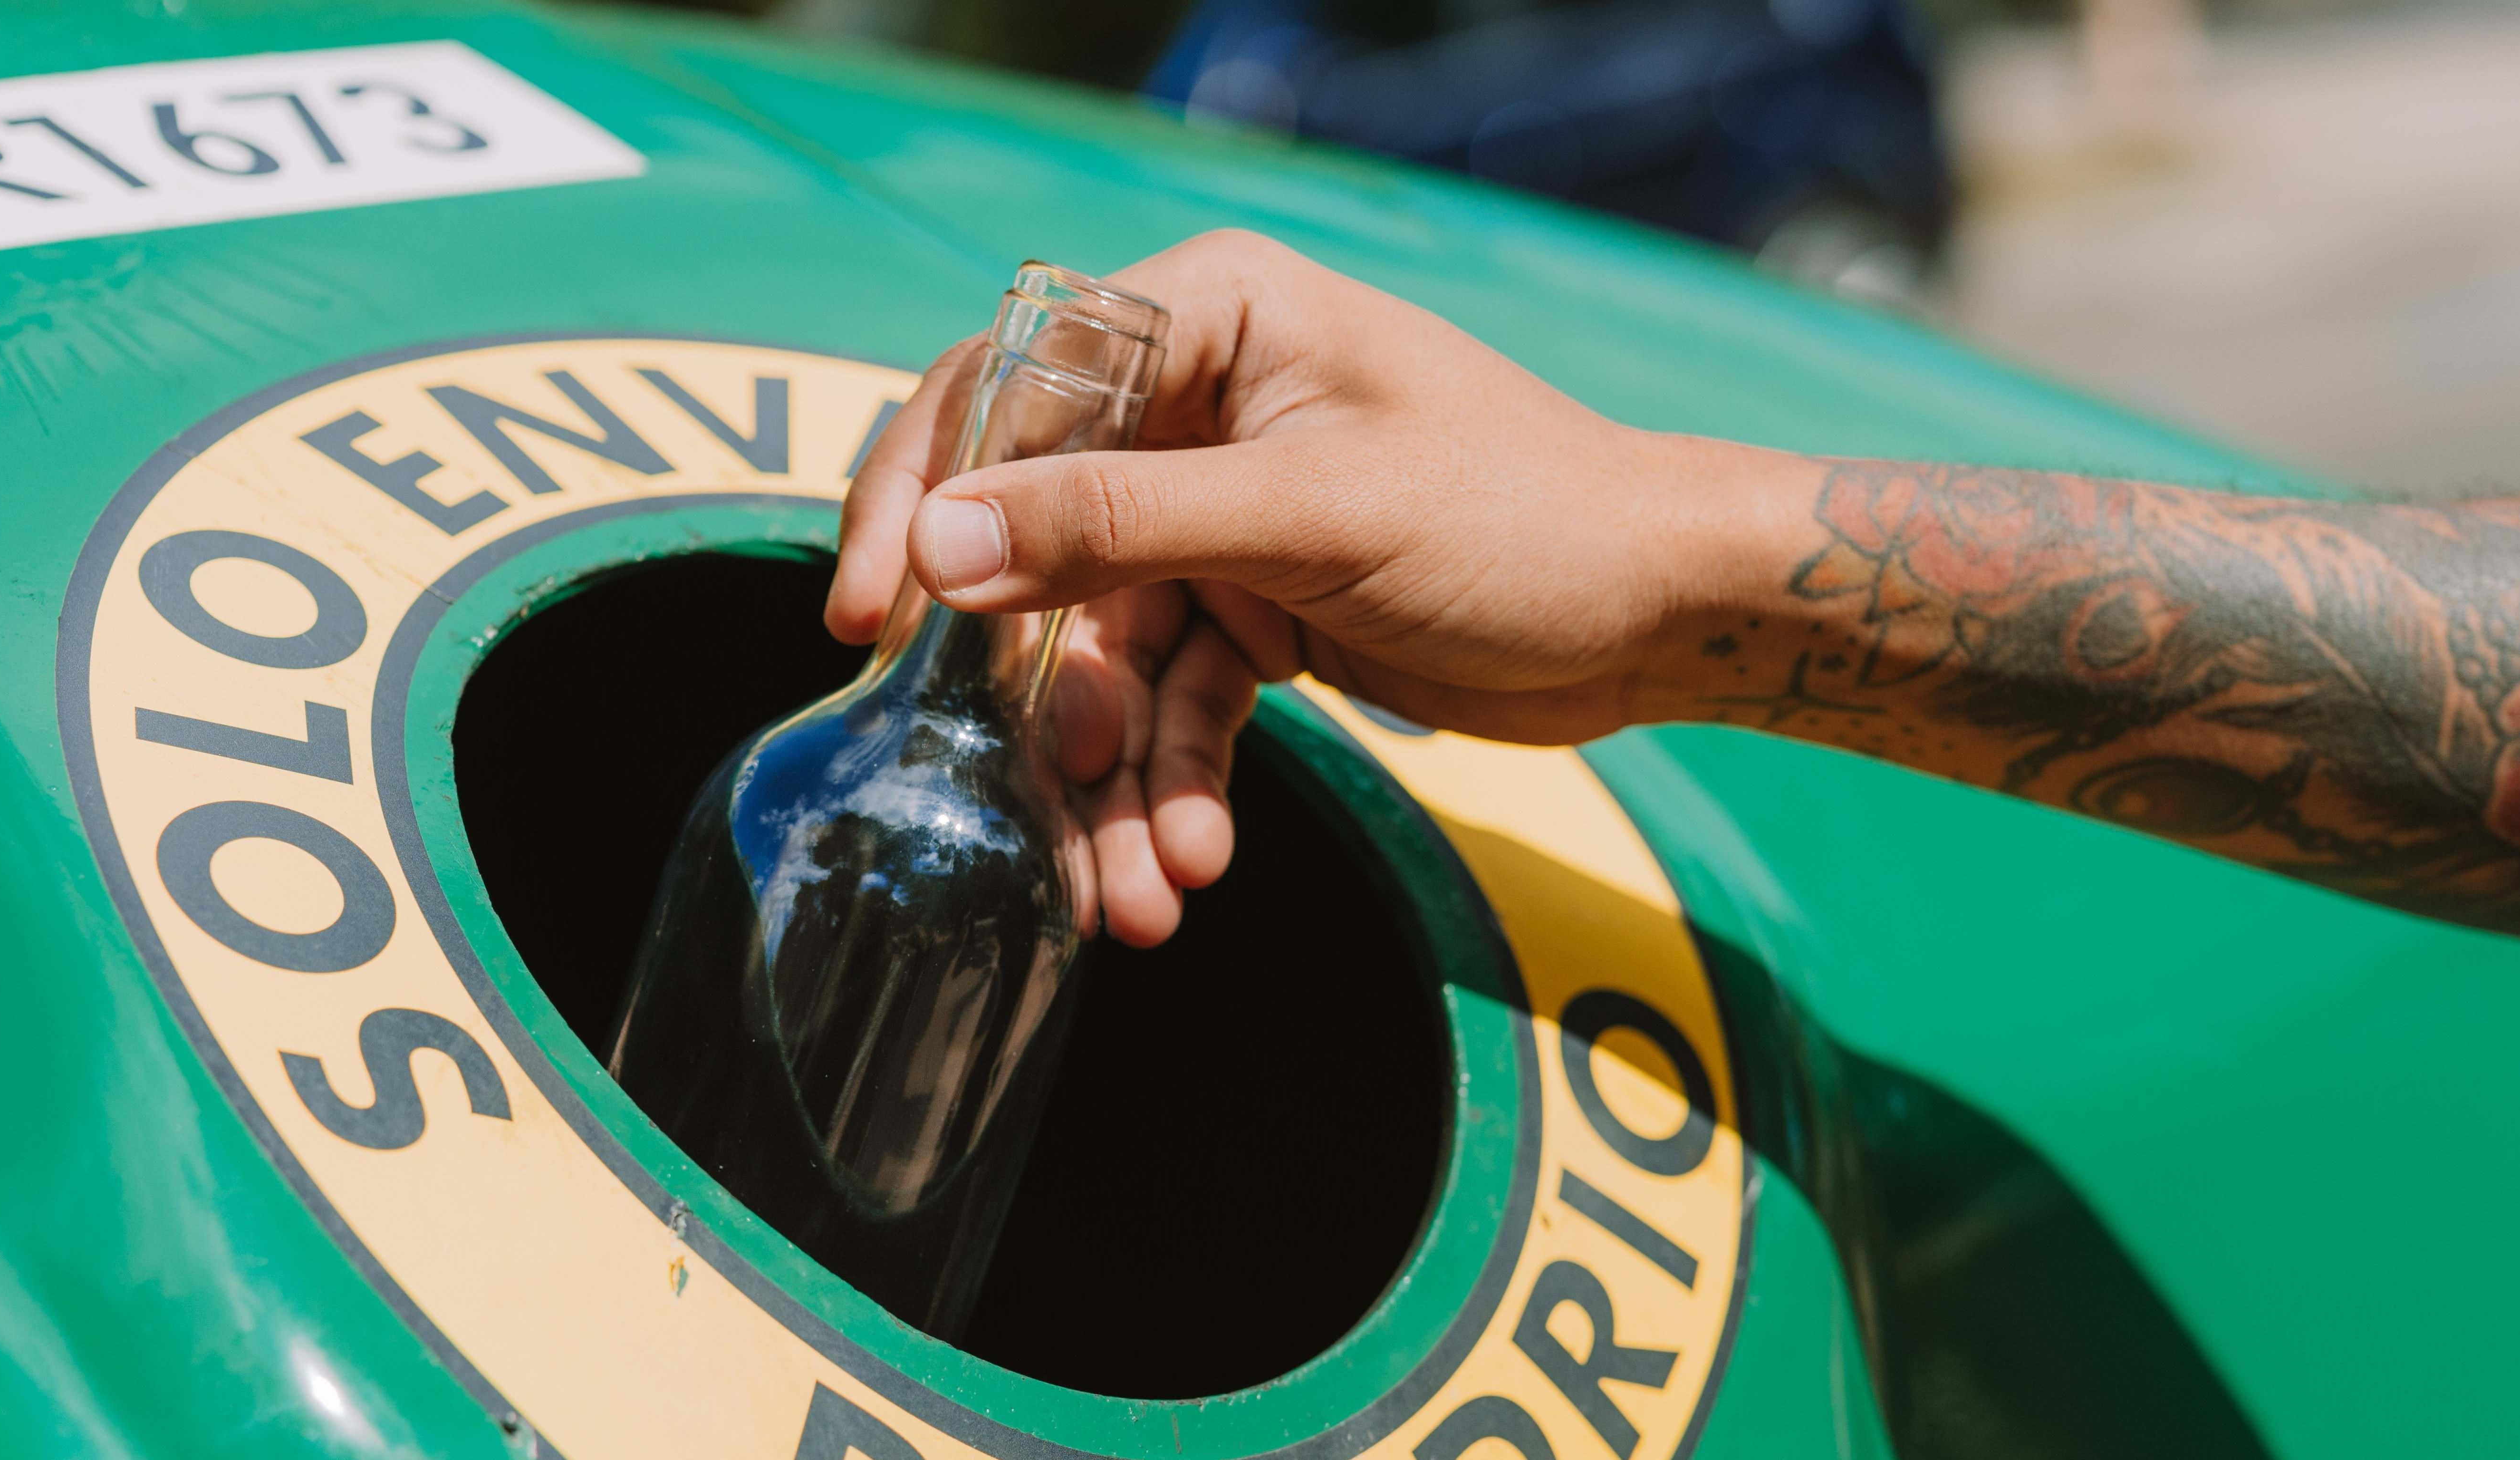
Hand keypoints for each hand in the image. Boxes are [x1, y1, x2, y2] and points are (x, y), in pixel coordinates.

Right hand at [826, 231, 1766, 943]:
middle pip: (1036, 544)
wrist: (1661, 613)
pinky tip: (1188, 867)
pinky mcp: (1256, 612)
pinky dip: (1174, 789)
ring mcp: (1222, 518)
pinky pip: (1175, 706)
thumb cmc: (1523, 516)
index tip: (870, 616)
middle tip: (1017, 802)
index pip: (1005, 387)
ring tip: (1136, 894)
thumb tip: (935, 549)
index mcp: (1209, 320)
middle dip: (1030, 692)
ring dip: (1113, 781)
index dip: (921, 496)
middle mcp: (1199, 407)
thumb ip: (1117, 526)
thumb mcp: (1314, 515)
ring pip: (1107, 655)